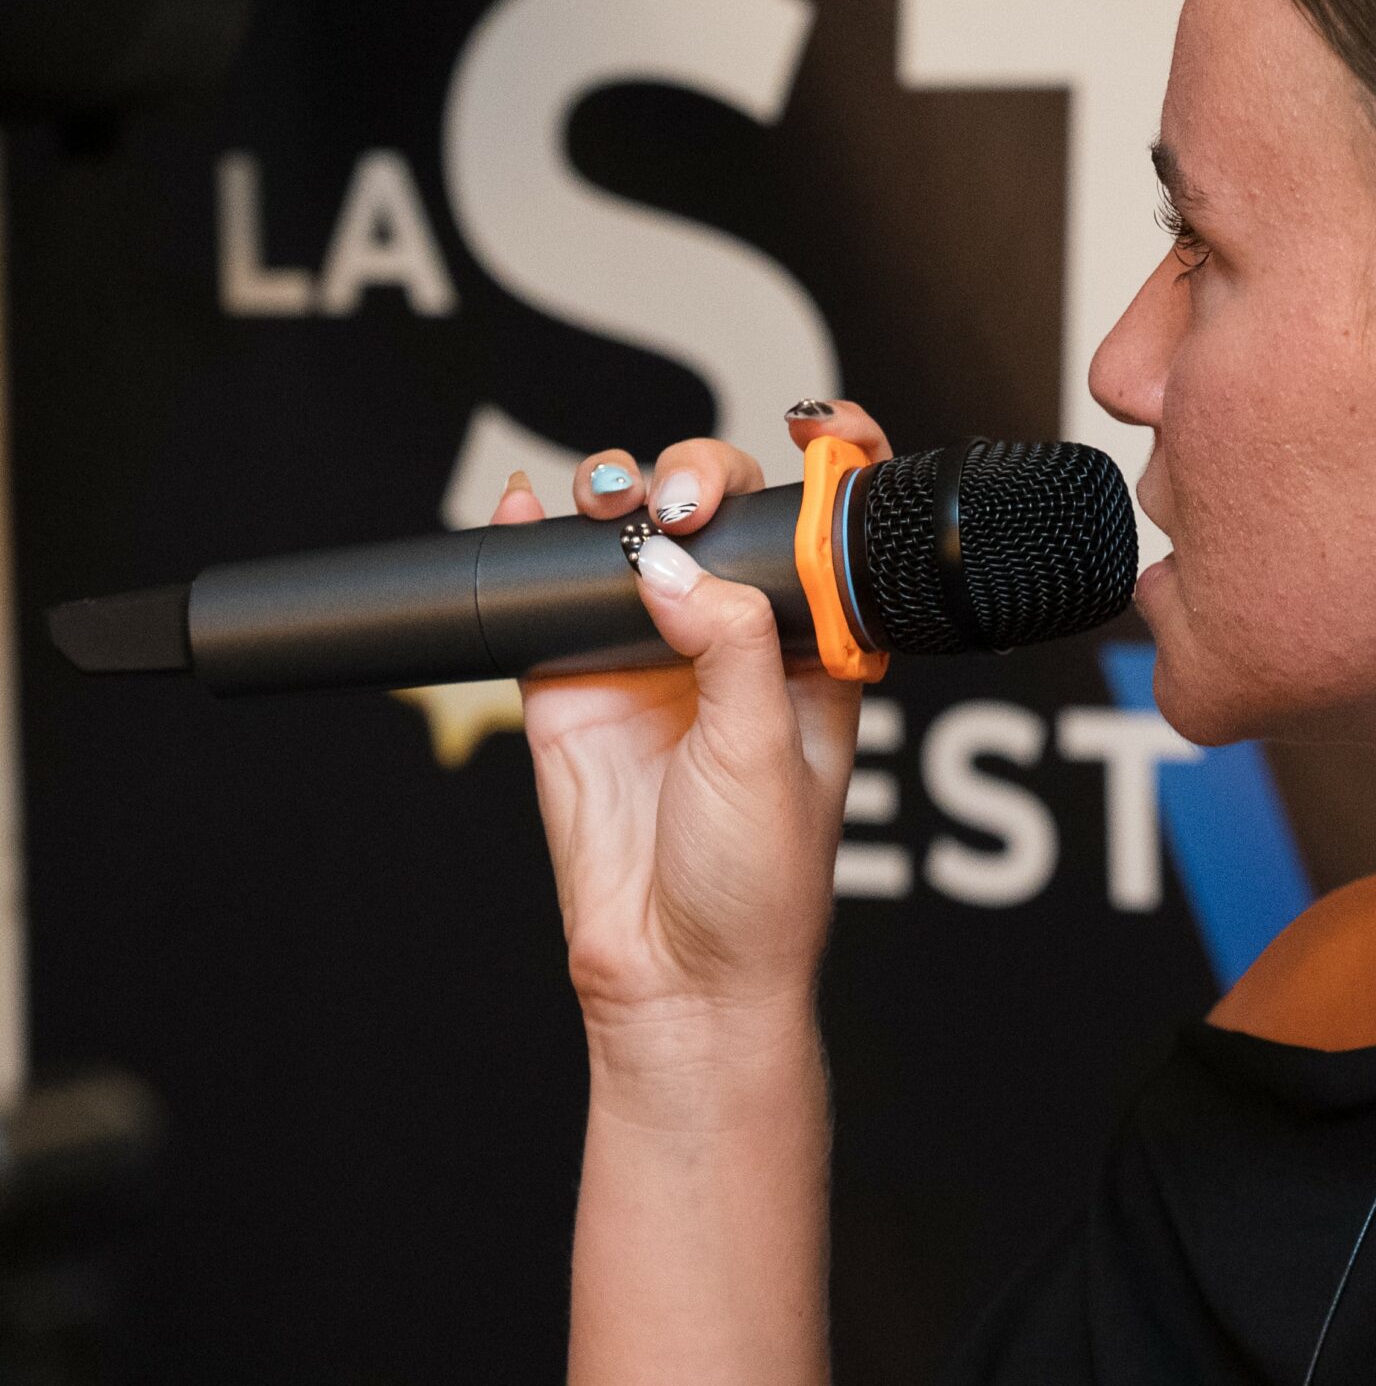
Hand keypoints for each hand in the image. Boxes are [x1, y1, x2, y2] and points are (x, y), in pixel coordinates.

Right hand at [489, 401, 893, 1061]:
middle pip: (717, 511)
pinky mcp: (570, 682)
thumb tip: (670, 562)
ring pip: (630, 536)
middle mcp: (734, 640)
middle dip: (700, 476)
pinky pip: (544, 590)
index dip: (826, 465)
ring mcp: (649, 654)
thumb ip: (730, 646)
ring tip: (613, 502)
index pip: (822, 530)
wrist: (674, 975)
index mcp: (815, 650)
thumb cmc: (756, 884)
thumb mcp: (765, 752)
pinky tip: (520, 502)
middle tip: (680, 505)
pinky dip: (528, 534)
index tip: (817, 428)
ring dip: (619, 492)